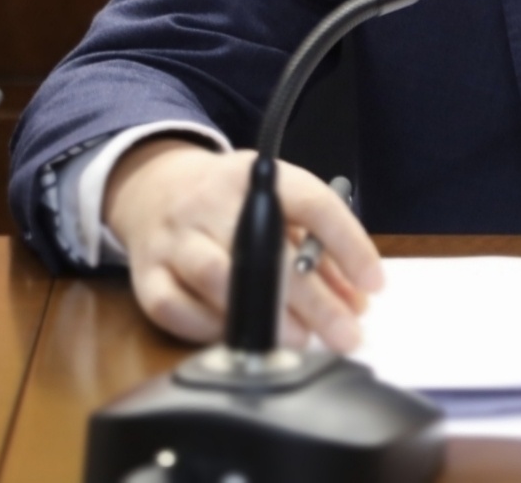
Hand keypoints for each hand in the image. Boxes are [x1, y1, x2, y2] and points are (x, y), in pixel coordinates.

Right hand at [104, 140, 382, 350]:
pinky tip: (243, 340)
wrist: (154, 188)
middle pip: (267, 251)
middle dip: (314, 300)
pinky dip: (212, 330)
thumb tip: (357, 301)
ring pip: (219, 279)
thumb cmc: (231, 202)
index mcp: (257, 178)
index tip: (374, 284)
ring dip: (265, 316)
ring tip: (301, 341)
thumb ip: (318, 251)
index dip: (347, 244)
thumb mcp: (279, 206)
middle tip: (347, 333)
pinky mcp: (145, 274)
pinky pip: (176, 309)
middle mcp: (212, 202)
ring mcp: (175, 237)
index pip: (311, 204)